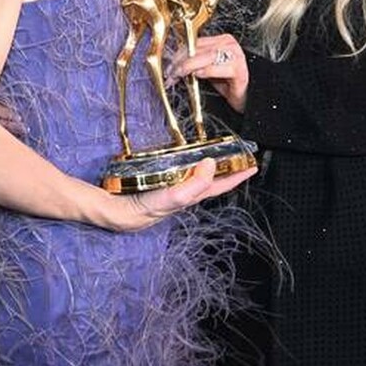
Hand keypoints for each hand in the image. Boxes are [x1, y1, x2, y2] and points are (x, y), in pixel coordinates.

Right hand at [103, 158, 254, 232]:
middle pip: (209, 181)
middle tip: (236, 155)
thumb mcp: (173, 197)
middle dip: (224, 170)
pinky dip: (186, 163)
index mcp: (189, 197)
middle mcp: (182, 193)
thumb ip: (194, 184)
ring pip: (195, 176)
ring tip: (215, 153)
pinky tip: (181, 156)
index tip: (252, 166)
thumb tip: (211, 164)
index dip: (236, 177)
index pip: (219, 186)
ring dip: (206, 166)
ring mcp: (169, 188)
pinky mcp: (155, 183)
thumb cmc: (142, 208)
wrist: (112, 212)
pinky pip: (178, 171)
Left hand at [170, 33, 248, 113]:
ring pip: (205, 56)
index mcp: (222, 40)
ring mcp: (235, 55)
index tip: (170, 64)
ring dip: (188, 66)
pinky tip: (196, 75)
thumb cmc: (228, 82)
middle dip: (181, 61)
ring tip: (178, 75)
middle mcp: (229, 44)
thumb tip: (175, 64)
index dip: (180, 53)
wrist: (248, 95)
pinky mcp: (238, 69)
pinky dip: (203, 71)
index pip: (195, 42)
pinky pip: (215, 68)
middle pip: (199, 48)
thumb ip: (196, 62)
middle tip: (171, 72)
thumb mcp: (209, 69)